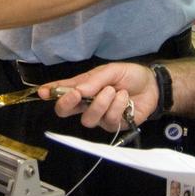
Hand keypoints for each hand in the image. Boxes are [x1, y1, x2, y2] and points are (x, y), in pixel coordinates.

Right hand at [38, 62, 156, 130]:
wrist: (152, 86)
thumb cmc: (129, 75)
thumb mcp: (111, 70)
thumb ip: (95, 80)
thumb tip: (79, 90)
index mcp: (83, 87)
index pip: (62, 90)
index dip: (50, 92)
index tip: (42, 92)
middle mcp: (87, 103)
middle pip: (66, 111)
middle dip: (67, 104)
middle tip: (77, 94)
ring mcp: (99, 116)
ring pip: (88, 119)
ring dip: (101, 103)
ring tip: (113, 91)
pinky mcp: (113, 125)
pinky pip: (108, 120)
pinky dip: (117, 106)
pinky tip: (124, 98)